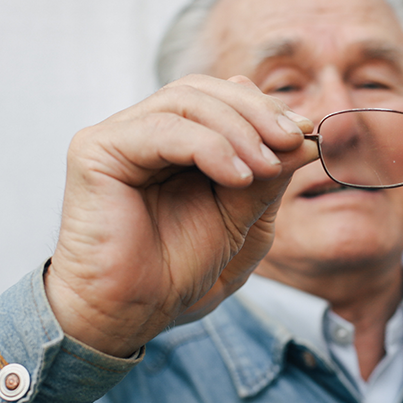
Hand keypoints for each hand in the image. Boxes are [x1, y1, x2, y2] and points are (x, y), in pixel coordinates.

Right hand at [45, 74, 318, 356]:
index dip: (264, 108)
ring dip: (239, 129)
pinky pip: (163, 129)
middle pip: (203, 90)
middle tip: (293, 141)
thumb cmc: (177, 269)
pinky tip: (238, 177)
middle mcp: (143, 131)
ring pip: (186, 100)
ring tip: (267, 165)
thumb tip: (306, 135)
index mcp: (173, 141)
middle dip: (257, 112)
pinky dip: (209, 146)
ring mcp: (118, 137)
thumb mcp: (240, 217)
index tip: (305, 131)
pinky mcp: (96, 150)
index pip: (220, 98)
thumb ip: (267, 175)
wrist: (132, 313)